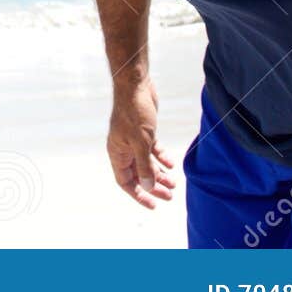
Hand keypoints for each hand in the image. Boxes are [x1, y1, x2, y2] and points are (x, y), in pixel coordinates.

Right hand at [107, 77, 175, 208]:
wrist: (135, 86)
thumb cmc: (134, 113)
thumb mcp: (141, 143)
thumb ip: (144, 166)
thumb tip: (148, 188)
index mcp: (117, 153)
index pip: (125, 181)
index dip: (139, 194)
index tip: (153, 205)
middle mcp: (124, 149)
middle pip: (138, 174)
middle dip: (153, 186)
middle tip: (169, 196)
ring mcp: (133, 140)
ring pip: (146, 163)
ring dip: (159, 174)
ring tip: (174, 183)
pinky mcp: (144, 132)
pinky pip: (152, 150)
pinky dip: (161, 158)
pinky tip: (172, 164)